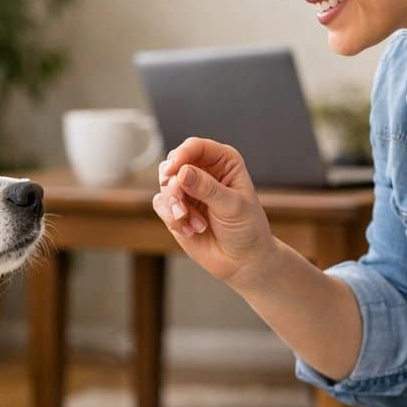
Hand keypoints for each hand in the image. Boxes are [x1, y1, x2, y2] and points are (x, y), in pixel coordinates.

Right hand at [150, 137, 276, 285]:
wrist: (242, 260)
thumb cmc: (246, 228)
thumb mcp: (232, 206)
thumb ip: (207, 188)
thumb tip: (182, 172)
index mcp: (223, 161)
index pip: (195, 147)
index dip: (182, 156)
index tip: (173, 172)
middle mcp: (203, 170)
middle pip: (174, 162)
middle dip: (174, 185)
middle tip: (182, 206)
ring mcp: (187, 189)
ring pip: (164, 184)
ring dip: (175, 206)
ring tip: (193, 224)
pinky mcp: (175, 207)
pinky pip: (160, 204)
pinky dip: (172, 218)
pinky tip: (191, 230)